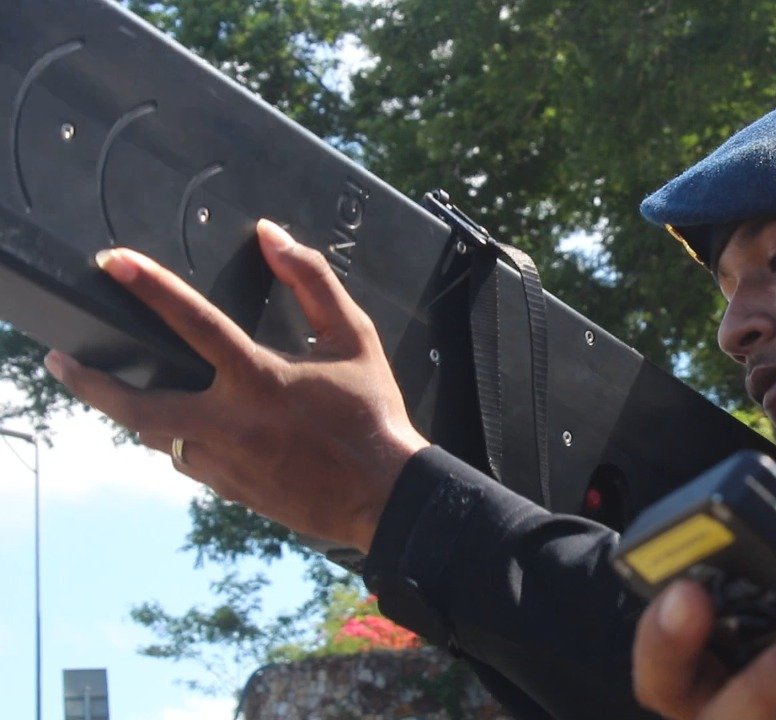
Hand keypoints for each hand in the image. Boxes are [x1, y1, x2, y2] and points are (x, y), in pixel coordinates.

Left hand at [44, 219, 427, 551]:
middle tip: (58, 360)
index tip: (112, 261)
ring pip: (155, 435)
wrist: (383, 495)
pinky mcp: (228, 489)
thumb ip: (313, 282)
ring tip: (112, 387)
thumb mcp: (355, 338)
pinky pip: (185, 458)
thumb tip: (273, 236)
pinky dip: (176, 436)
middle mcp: (231, 424)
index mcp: (261, 380)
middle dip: (91, 381)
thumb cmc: (372, 413)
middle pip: (137, 405)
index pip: (194, 324)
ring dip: (130, 410)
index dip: (150, 287)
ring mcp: (224, 463)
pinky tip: (181, 424)